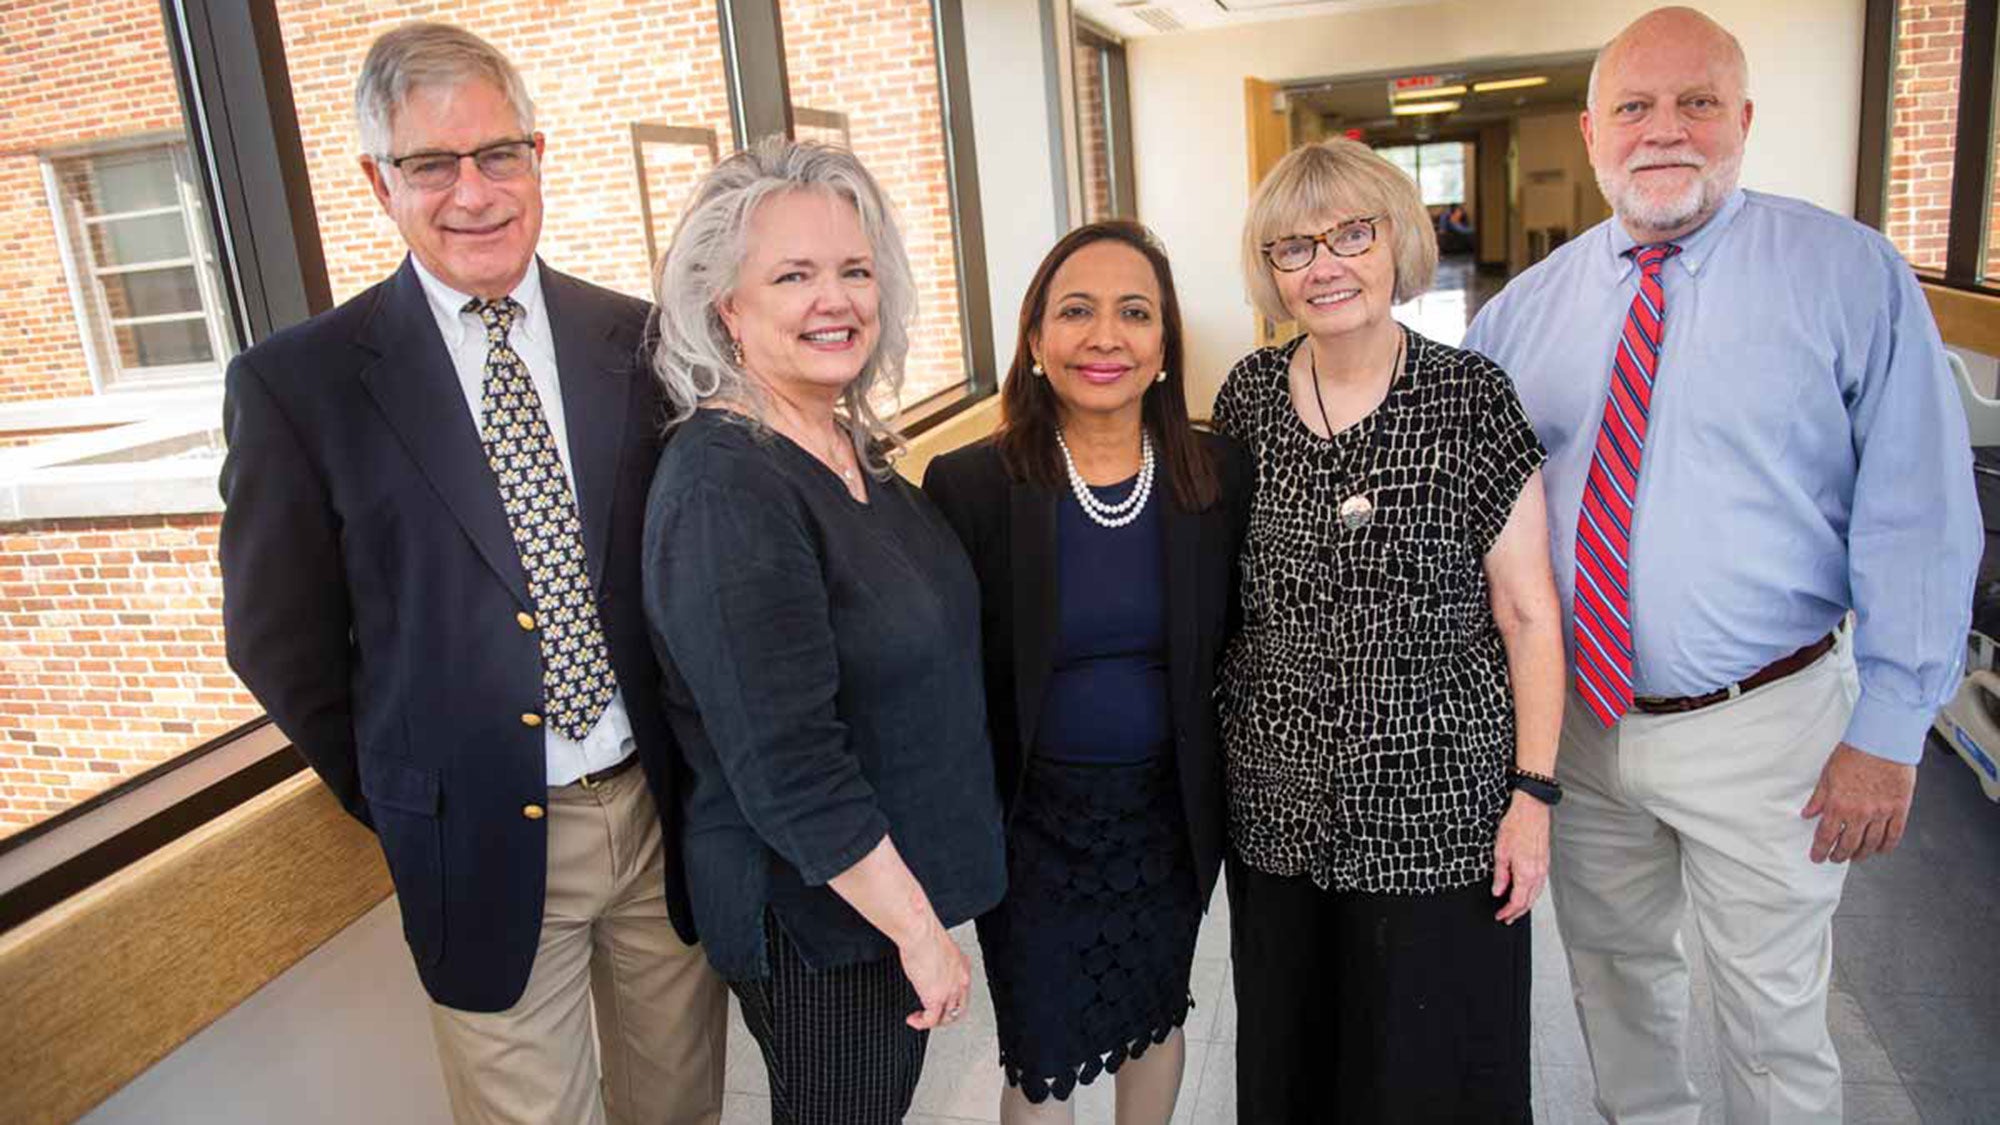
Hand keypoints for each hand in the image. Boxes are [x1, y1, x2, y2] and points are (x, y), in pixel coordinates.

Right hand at [897, 919, 971, 1029]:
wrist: (919, 932)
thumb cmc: (924, 932)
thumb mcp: (937, 948)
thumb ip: (936, 962)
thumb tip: (926, 968)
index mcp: (962, 965)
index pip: (963, 991)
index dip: (951, 999)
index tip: (939, 1001)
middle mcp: (960, 980)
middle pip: (958, 1008)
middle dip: (945, 1015)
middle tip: (930, 1015)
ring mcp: (950, 990)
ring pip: (946, 1017)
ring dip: (932, 1021)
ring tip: (919, 1019)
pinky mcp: (935, 998)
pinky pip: (931, 1020)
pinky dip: (921, 1023)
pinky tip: (913, 1020)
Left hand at [1492, 790, 1551, 923]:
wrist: (1532, 810)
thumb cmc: (1516, 825)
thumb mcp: (1500, 851)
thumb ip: (1500, 875)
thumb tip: (1498, 891)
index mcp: (1525, 873)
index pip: (1517, 901)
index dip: (1508, 912)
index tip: (1500, 916)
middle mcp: (1537, 873)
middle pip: (1528, 901)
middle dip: (1517, 913)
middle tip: (1506, 918)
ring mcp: (1543, 868)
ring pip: (1535, 894)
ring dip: (1525, 905)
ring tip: (1515, 910)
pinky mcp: (1545, 862)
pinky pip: (1539, 885)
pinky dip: (1532, 894)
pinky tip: (1526, 893)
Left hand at [1801, 741, 1915, 862]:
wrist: (1882, 742)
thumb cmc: (1855, 753)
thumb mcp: (1827, 774)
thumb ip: (1818, 798)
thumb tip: (1808, 813)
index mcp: (1839, 804)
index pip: (1826, 836)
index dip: (1820, 850)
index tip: (1817, 857)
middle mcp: (1860, 813)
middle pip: (1848, 844)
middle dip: (1839, 855)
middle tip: (1835, 858)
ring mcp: (1881, 813)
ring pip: (1871, 843)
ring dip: (1861, 854)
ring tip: (1855, 857)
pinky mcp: (1899, 809)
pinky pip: (1894, 834)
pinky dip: (1887, 846)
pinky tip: (1881, 850)